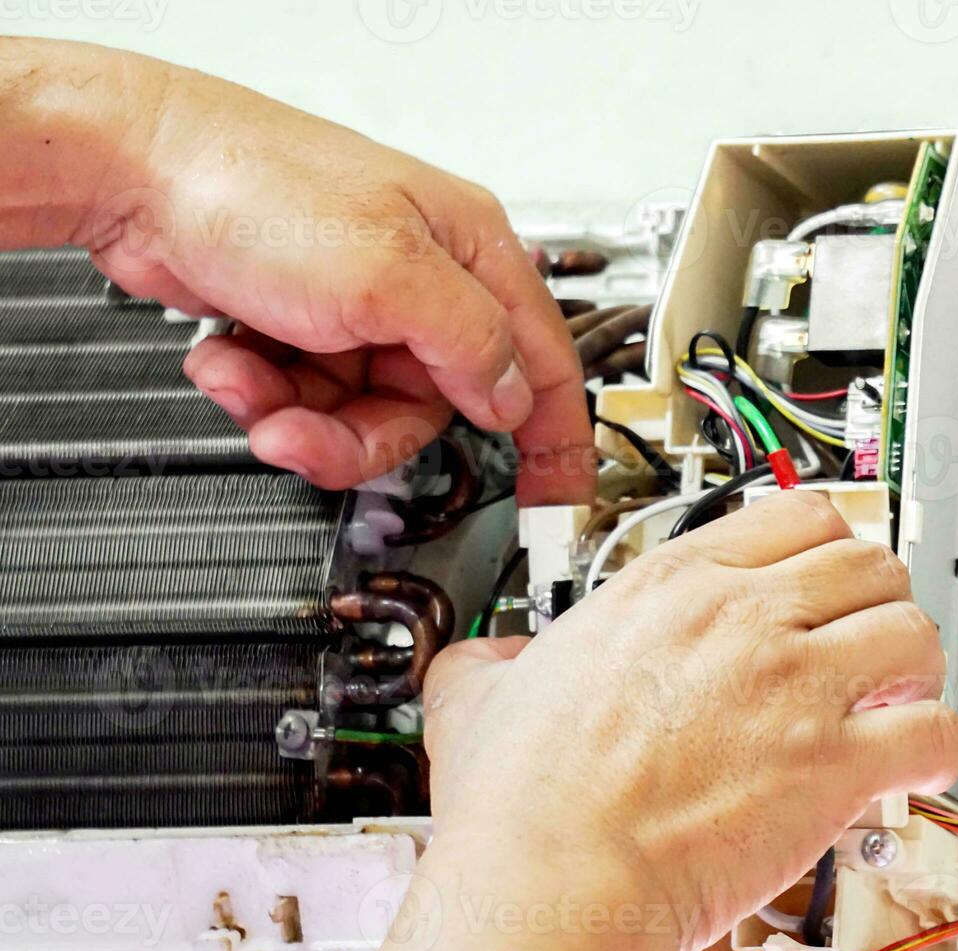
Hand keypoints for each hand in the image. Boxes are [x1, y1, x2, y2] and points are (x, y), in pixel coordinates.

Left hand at [1, 39, 590, 501]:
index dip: (555, 440)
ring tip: (252, 387)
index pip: (541, 362)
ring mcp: (362, 305)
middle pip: (432, 409)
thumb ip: (468, 342)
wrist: (129, 170)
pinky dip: (263, 392)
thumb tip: (510, 397)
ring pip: (363, 414)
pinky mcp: (306, 323)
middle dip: (364, 435)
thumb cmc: (254, 185)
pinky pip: (309, 398)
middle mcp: (426, 282)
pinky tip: (231, 359)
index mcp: (471, 253)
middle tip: (310, 435)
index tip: (555, 502)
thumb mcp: (388, 275)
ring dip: (300, 416)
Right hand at [378, 492, 957, 950]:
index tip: (824, 573)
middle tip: (865, 636)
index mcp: (671, 586)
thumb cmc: (521, 803)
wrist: (552, 879)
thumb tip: (486, 661)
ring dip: (917, 663)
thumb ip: (493, 659)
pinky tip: (917, 762)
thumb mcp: (481, 692)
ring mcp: (795, 684)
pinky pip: (934, 729)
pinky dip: (940, 744)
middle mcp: (743, 618)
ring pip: (913, 629)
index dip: (822, 544)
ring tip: (899, 694)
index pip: (795, 514)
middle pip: (867, 562)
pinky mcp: (833, 763)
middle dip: (876, 599)